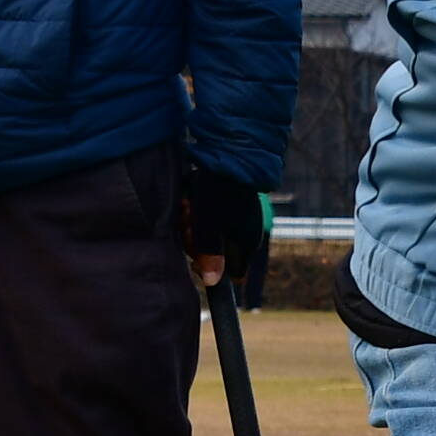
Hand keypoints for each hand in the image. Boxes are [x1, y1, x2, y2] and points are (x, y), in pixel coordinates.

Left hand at [180, 161, 270, 300]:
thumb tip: (212, 282)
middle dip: (197, 243)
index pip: (234, 275)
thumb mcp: (208, 226)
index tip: (196, 258)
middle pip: (218, 254)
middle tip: (187, 223)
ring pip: (212, 235)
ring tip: (187, 206)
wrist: (231, 152)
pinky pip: (213, 218)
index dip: (212, 269)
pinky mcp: (232, 205)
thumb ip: (210, 256)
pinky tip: (191, 199)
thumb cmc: (219, 192)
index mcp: (247, 244)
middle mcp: (248, 233)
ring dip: (195, 226)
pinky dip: (200, 212)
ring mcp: (241, 219)